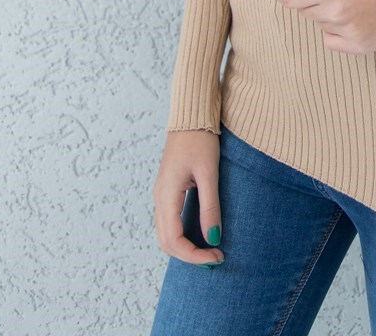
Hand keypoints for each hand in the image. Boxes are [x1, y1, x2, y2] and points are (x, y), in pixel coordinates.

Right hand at [153, 130, 224, 266]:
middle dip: (189, 256)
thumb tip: (213, 239)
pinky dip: (181, 235)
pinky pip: (168, 222)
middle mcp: (159, 198)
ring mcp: (161, 195)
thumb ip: (210, 207)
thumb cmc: (200, 140)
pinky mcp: (167, 190)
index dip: (194, 255)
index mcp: (167, 196)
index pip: (174, 240)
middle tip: (216, 258)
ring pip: (165, 234)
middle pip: (166, 242)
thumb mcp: (209, 173)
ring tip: (209, 250)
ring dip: (184, 248)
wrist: (190, 117)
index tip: (216, 257)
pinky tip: (199, 234)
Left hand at [263, 0, 375, 54]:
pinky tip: (356, 18)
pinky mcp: (360, 45)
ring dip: (329, 14)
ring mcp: (349, 30)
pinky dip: (339, 32)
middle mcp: (336, 11)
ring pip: (320, 24)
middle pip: (305, 11)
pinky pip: (331, 41)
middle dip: (315, 0)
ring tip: (352, 1)